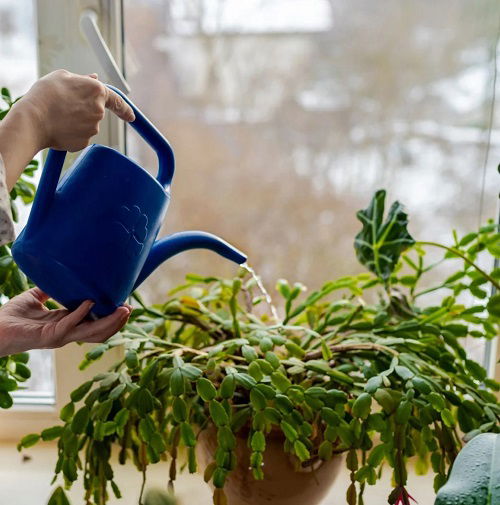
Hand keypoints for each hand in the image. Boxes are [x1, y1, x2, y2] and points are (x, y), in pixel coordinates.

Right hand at [0, 69, 134, 189]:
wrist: (33, 119)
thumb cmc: (45, 94)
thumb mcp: (62, 77)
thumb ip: (83, 80)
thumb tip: (95, 79)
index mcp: (97, 91)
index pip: (117, 101)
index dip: (124, 109)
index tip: (131, 117)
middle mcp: (99, 111)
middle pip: (95, 112)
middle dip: (82, 111)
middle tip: (62, 107)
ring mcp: (93, 128)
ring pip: (86, 126)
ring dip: (75, 122)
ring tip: (56, 116)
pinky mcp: (85, 142)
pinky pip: (79, 137)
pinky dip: (70, 134)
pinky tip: (57, 128)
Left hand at [0, 288, 130, 356]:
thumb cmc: (12, 315)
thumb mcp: (36, 297)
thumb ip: (50, 289)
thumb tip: (62, 273)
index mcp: (67, 325)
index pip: (96, 325)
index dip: (112, 318)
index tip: (126, 306)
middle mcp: (67, 333)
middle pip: (100, 333)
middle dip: (117, 323)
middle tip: (130, 309)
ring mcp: (59, 337)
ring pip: (91, 334)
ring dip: (108, 322)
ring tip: (122, 309)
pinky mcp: (48, 336)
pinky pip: (70, 325)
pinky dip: (81, 313)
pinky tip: (89, 301)